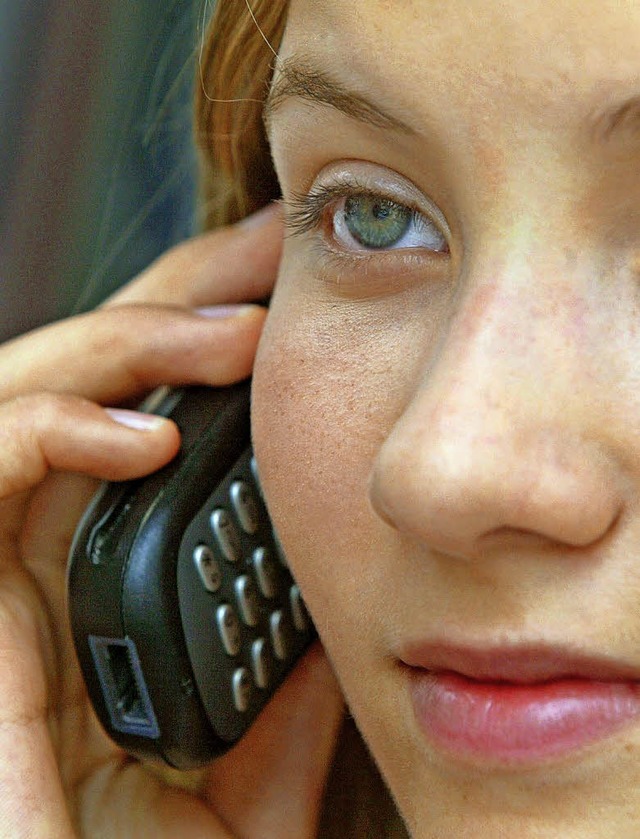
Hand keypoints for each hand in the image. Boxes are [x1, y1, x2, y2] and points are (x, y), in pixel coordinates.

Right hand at [0, 206, 343, 838]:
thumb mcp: (233, 788)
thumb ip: (279, 717)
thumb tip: (338, 647)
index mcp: (111, 592)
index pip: (157, 428)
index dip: (216, 358)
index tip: (295, 311)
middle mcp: (47, 560)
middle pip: (104, 382)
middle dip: (184, 302)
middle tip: (269, 251)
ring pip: (42, 392)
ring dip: (137, 344)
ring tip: (236, 334)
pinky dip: (58, 428)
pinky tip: (148, 436)